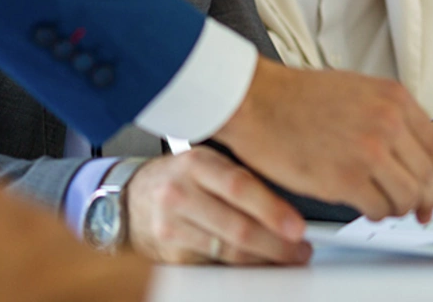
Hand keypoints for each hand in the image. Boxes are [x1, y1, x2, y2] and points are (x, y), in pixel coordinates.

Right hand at [126, 146, 310, 264]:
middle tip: (300, 249)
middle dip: (277, 245)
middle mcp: (179, 193)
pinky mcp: (172, 254)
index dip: (272, 210)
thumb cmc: (178, 178)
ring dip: (265, 260)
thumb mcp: (204, 164)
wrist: (132, 197)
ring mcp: (172, 226)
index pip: (238, 187)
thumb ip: (238, 179)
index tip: (298, 227)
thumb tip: (285, 207)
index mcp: (194, 164)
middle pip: (237, 227)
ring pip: (230, 253)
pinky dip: (242, 270)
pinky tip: (256, 263)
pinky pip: (217, 267)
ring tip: (287, 257)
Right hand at [216, 58, 432, 222]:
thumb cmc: (291, 96)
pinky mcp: (346, 179)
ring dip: (397, 207)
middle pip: (426, 178)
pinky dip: (375, 213)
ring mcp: (368, 152)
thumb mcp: (352, 89)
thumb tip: (410, 150)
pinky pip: (379, 209)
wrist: (253, 100)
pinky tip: (362, 205)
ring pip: (407, 198)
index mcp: (391, 98)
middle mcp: (386, 123)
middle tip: (416, 209)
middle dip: (423, 199)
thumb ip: (385, 116)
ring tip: (381, 205)